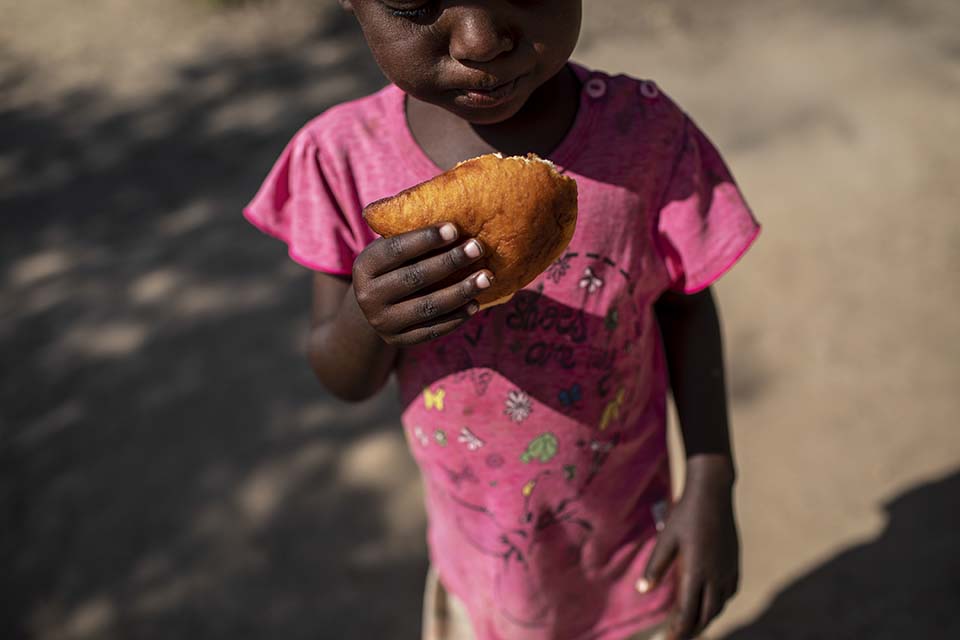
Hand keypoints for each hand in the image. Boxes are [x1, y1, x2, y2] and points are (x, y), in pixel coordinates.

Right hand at [352, 222, 492, 345]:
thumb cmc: (394, 268)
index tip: (455, 228)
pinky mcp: (400, 340)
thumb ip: (412, 238)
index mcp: (364, 266)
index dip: (425, 239)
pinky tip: (476, 303)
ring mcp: (382, 322)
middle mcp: (368, 296)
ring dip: (461, 291)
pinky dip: (456, 317)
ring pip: (427, 306)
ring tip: (487, 277)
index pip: (395, 250)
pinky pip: (433, 329)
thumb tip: (458, 213)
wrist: (373, 309)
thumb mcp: (391, 251)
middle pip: (414, 278)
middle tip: (478, 248)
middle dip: (449, 262)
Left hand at [641, 456, 739, 639]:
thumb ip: (655, 567)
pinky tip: (709, 603)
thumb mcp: (666, 539)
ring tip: (690, 625)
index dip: (678, 630)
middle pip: (706, 615)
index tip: (668, 639)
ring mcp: (728, 570)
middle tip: (676, 637)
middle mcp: (716, 576)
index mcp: (697, 572)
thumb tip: (641, 590)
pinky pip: (729, 593)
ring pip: (719, 606)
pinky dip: (718, 604)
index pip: (688, 613)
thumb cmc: (685, 514)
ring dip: (705, 618)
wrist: (713, 493)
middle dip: (691, 630)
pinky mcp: (734, 563)